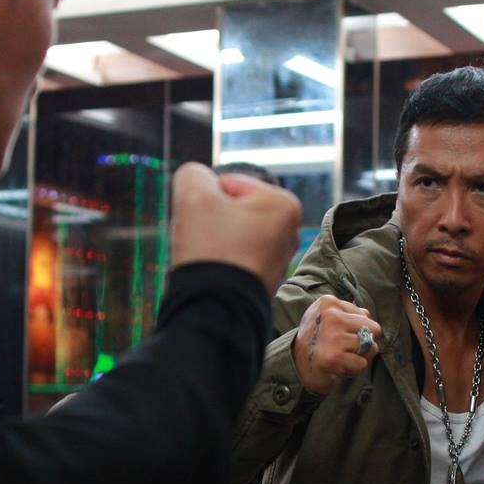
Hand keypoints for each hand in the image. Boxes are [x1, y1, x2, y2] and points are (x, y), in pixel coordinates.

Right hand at [170, 163, 301, 293]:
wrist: (215, 310)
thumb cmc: (211, 249)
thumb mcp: (194, 195)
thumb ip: (194, 174)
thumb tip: (199, 182)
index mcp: (283, 203)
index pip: (228, 183)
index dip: (206, 199)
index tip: (204, 222)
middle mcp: (289, 230)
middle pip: (231, 208)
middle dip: (210, 220)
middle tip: (204, 241)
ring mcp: (278, 258)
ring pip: (229, 233)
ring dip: (211, 239)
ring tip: (208, 258)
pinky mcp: (263, 279)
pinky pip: (233, 257)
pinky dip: (219, 260)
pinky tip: (213, 272)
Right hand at [290, 294, 381, 397]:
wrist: (295, 366)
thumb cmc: (317, 342)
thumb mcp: (329, 319)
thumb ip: (349, 313)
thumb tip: (367, 315)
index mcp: (329, 303)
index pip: (365, 315)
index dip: (357, 330)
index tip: (339, 335)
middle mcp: (331, 316)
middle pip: (374, 329)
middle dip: (364, 342)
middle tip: (345, 348)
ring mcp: (332, 336)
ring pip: (370, 347)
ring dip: (359, 357)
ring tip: (340, 357)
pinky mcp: (334, 357)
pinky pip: (362, 363)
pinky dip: (353, 370)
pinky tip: (338, 367)